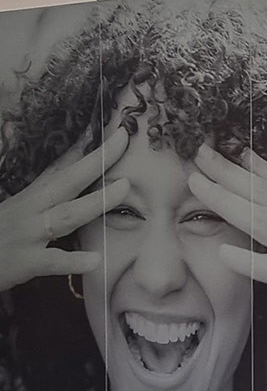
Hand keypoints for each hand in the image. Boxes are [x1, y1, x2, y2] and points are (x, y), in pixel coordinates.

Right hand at [0, 128, 129, 293]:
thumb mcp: (18, 208)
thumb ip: (42, 187)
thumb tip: (38, 143)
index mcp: (32, 196)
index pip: (63, 166)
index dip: (86, 146)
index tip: (113, 129)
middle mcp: (31, 209)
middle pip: (69, 180)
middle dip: (98, 160)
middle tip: (123, 139)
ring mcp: (29, 234)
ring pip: (67, 215)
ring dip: (96, 201)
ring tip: (124, 187)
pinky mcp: (24, 262)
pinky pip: (52, 261)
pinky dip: (72, 260)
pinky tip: (95, 259)